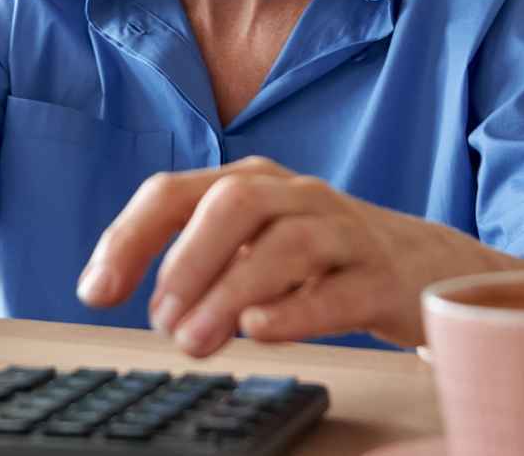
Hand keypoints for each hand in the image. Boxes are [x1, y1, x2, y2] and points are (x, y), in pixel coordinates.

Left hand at [75, 156, 523, 357]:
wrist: (428, 267)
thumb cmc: (324, 257)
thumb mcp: (256, 245)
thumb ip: (202, 264)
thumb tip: (150, 304)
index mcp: (252, 183)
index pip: (175, 192)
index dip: (128, 238)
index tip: (95, 291)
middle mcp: (296, 196)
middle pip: (234, 202)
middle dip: (187, 259)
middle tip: (159, 320)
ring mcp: (344, 232)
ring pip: (287, 244)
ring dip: (231, 292)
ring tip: (196, 341)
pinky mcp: (382, 278)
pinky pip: (340, 288)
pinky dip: (296, 309)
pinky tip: (260, 329)